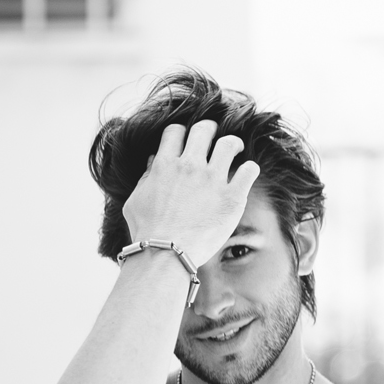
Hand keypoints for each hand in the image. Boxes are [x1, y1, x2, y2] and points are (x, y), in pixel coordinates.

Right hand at [122, 121, 259, 268]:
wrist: (166, 254)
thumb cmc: (147, 232)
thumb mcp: (134, 201)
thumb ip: (145, 178)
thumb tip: (154, 162)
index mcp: (165, 165)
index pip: (175, 131)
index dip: (182, 133)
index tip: (186, 141)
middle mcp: (189, 166)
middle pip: (204, 130)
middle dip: (210, 130)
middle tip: (213, 139)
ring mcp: (212, 180)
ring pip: (229, 144)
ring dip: (233, 144)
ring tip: (235, 150)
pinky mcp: (232, 198)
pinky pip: (248, 171)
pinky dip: (249, 170)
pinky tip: (247, 174)